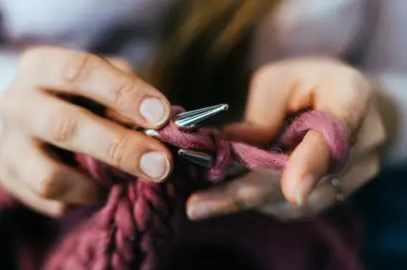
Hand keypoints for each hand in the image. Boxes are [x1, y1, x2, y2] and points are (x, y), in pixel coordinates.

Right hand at [0, 47, 172, 216]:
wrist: (35, 118)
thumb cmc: (80, 96)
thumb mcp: (103, 83)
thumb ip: (127, 98)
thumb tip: (161, 125)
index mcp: (41, 66)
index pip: (81, 71)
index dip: (124, 93)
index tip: (161, 116)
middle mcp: (16, 102)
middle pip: (64, 125)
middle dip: (118, 147)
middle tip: (160, 164)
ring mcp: (7, 143)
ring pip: (49, 176)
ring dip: (95, 185)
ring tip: (119, 182)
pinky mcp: (8, 176)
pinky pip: (49, 200)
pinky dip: (80, 199)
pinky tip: (96, 188)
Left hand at [186, 57, 385, 220]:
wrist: (351, 105)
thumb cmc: (308, 84)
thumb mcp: (280, 80)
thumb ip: (263, 112)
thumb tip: (234, 144)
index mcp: (351, 97)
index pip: (338, 131)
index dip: (314, 161)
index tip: (293, 191)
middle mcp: (364, 141)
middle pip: (306, 179)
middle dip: (248, 194)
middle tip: (198, 206)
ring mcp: (356, 174)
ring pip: (297, 201)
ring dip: (247, 199)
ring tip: (204, 200)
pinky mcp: (338, 194)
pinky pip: (296, 208)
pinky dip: (261, 202)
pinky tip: (233, 193)